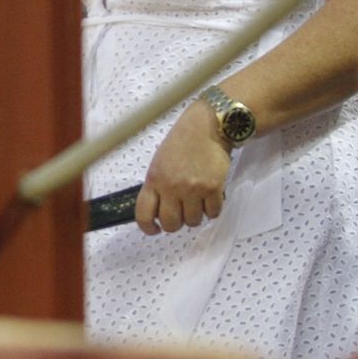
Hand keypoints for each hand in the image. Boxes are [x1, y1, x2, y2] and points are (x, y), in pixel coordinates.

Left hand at [135, 105, 232, 233]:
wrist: (207, 129)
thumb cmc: (180, 145)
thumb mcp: (158, 164)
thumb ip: (157, 187)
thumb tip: (158, 212)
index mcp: (153, 180)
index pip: (144, 214)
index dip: (148, 228)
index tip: (154, 230)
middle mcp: (171, 187)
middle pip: (171, 223)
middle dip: (175, 224)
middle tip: (180, 215)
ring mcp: (193, 189)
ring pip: (193, 222)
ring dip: (195, 217)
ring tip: (196, 204)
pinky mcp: (213, 188)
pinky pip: (213, 213)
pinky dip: (212, 211)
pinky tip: (209, 200)